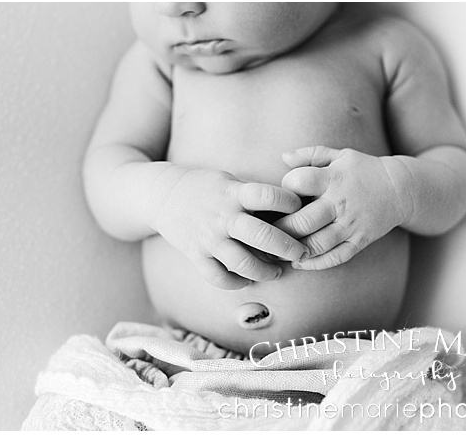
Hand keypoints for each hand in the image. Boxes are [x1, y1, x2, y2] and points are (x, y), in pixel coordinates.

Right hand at [151, 168, 310, 289]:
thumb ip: (255, 196)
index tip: (299, 210)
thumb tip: (291, 212)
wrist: (163, 195)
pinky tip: (247, 279)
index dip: (290, 203)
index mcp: (233, 193)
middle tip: (303, 253)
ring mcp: (208, 238)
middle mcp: (222, 217)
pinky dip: (236, 283)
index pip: (269, 196)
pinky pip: (218, 278)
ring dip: (266, 271)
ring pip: (242, 263)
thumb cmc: (206, 187)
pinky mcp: (195, 255)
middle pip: (262, 236)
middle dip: (288, 248)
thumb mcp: (230, 181)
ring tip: (277, 272)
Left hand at [275, 146, 410, 270]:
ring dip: (294, 250)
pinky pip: (336, 257)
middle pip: (303, 221)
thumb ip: (310, 154)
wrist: (402, 189)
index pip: (299, 182)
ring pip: (317, 244)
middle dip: (280, 229)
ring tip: (277, 250)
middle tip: (265, 232)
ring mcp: (351, 224)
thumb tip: (283, 157)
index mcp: (333, 178)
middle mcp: (341, 202)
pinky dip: (315, 263)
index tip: (279, 195)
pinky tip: (299, 262)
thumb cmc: (363, 170)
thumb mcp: (340, 155)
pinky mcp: (360, 241)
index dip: (285, 188)